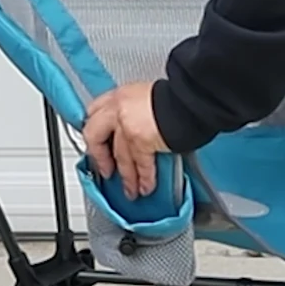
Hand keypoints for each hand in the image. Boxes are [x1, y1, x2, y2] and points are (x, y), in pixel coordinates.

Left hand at [81, 81, 168, 198]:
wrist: (190, 99)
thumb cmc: (177, 97)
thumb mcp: (149, 97)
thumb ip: (137, 111)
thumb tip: (138, 127)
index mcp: (121, 96)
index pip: (95, 111)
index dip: (94, 129)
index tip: (97, 142)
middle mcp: (119, 108)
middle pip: (94, 135)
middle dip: (100, 156)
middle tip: (106, 169)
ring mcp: (127, 125)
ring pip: (120, 157)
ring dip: (127, 176)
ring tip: (131, 189)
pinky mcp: (140, 141)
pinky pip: (140, 165)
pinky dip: (144, 178)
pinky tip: (147, 186)